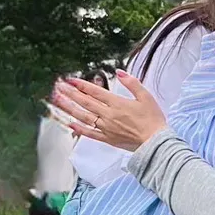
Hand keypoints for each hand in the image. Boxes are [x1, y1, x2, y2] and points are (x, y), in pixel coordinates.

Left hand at [52, 71, 166, 150]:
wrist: (155, 142)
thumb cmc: (152, 119)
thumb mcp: (146, 96)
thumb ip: (131, 83)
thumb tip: (119, 72)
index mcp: (117, 103)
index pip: (95, 91)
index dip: (81, 85)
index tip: (70, 80)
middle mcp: (108, 115)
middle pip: (85, 102)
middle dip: (70, 94)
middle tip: (58, 87)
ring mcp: (106, 128)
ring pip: (84, 116)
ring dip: (70, 108)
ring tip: (58, 101)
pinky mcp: (107, 139)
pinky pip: (89, 133)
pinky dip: (79, 129)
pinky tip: (70, 123)